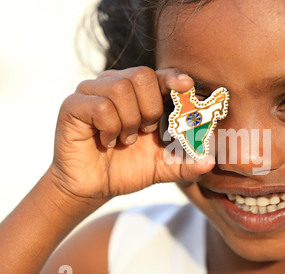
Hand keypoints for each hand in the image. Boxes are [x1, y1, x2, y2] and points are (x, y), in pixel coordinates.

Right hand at [49, 67, 213, 199]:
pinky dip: (110, 127)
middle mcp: (116, 85)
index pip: (159, 75)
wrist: (93, 187)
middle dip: (150, 108)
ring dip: (129, 121)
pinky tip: (108, 141)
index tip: (187, 86)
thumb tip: (210, 162)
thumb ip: (185, 164)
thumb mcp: (162, 167)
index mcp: (140, 95)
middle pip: (141, 75)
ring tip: (126, 139)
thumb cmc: (127, 169)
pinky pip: (100, 105)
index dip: (174, 77)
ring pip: (120, 88)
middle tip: (146, 131)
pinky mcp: (73, 105)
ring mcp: (92, 92)